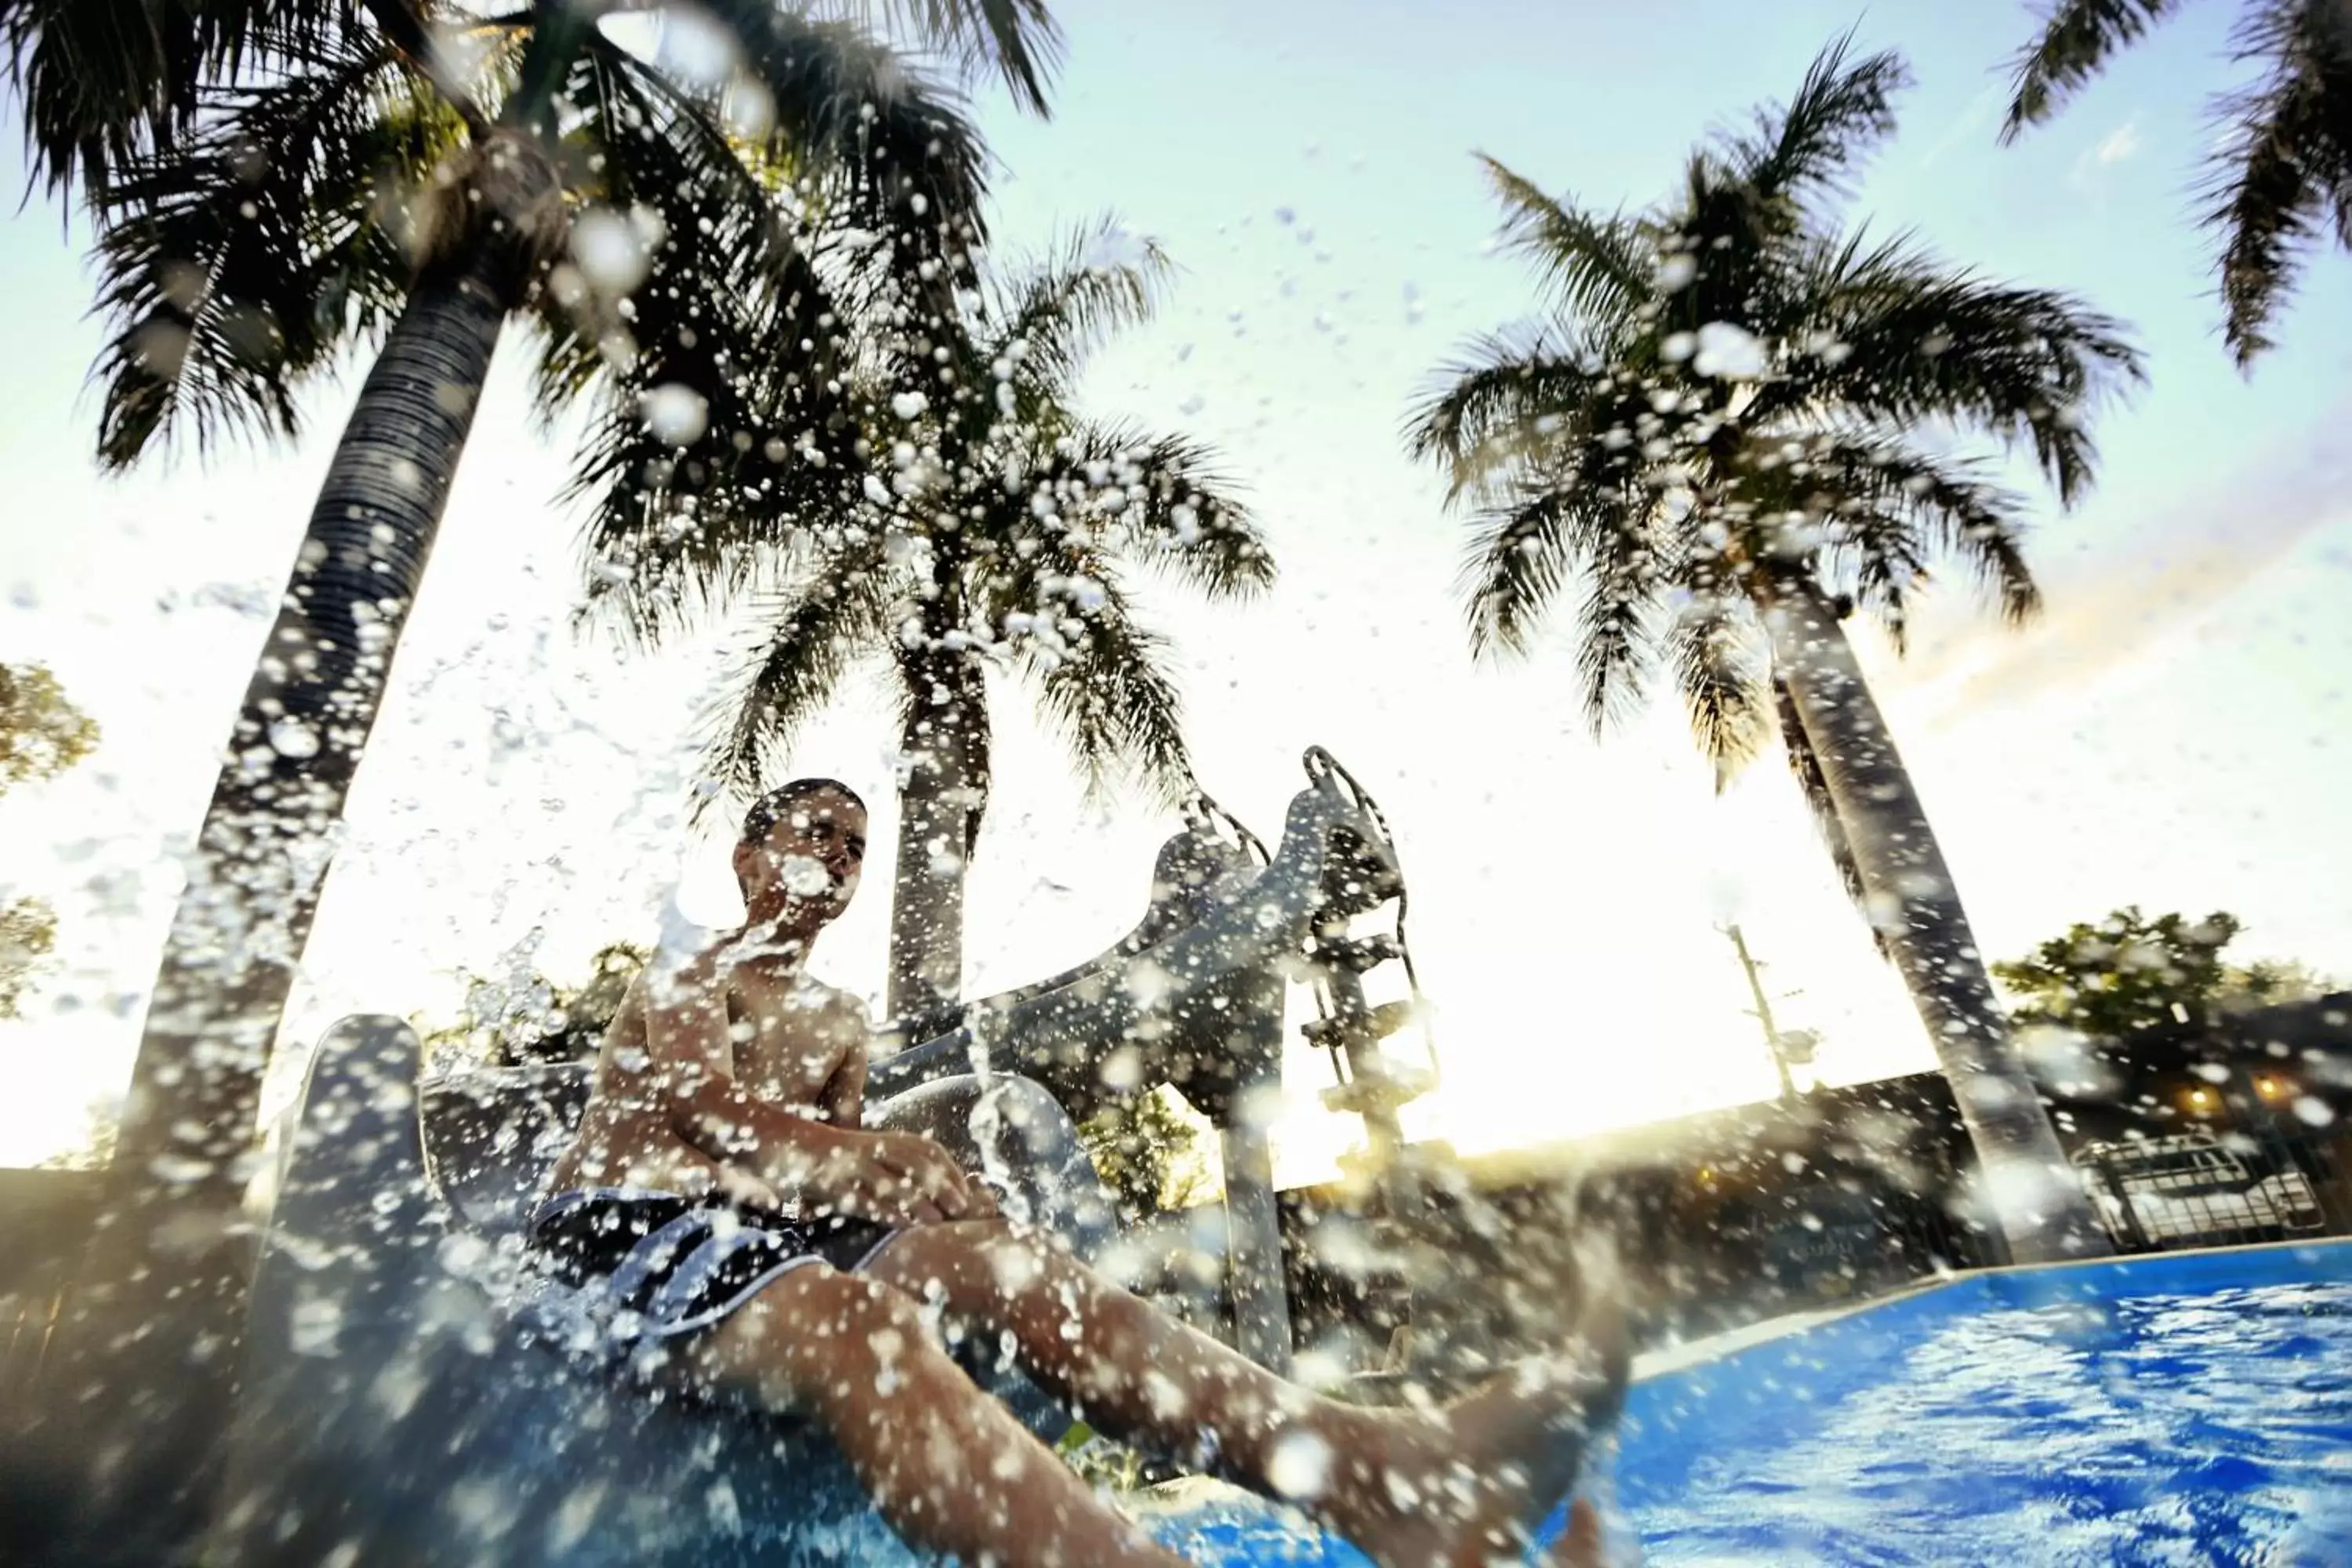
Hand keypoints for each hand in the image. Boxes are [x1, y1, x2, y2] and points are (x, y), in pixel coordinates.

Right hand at [815, 1131, 997, 1226]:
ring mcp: (853, 1165)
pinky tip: (900, 1224)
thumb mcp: (885, 1155)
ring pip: (887, 1180)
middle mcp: (874, 1149)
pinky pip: (859, 1198)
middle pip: (913, 1162)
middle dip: (940, 1184)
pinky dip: (881, 1211)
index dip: (951, 1172)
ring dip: (914, 1200)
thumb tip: (953, 1194)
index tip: (968, 1195)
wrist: (802, 1149)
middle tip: (961, 1208)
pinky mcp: (833, 1184)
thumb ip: (913, 1170)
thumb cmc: (854, 1160)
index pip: (929, 1151)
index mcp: (891, 1141)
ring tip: (935, 1220)